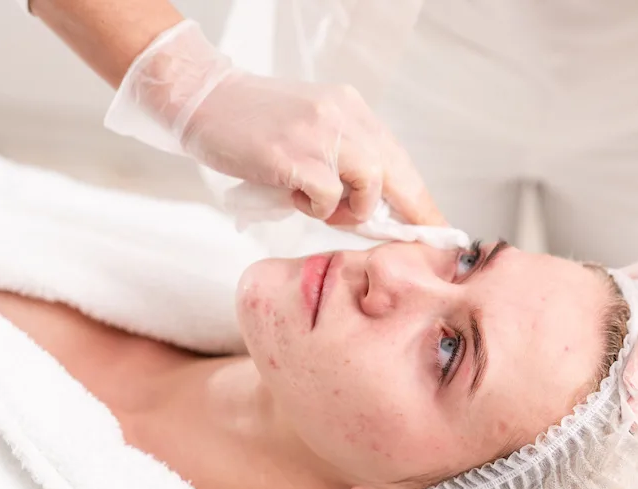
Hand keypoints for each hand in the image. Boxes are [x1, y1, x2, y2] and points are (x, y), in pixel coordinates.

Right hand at [105, 20, 444, 226]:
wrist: (201, 99)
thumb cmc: (253, 126)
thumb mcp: (311, 131)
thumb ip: (343, 161)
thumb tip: (375, 210)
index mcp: (351, 109)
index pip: (399, 158)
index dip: (420, 197)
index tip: (437, 226)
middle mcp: (343, 116)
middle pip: (398, 173)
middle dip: (412, 214)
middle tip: (416, 241)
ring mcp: (320, 134)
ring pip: (370, 185)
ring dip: (350, 210)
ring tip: (319, 206)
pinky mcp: (294, 156)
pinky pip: (329, 197)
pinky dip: (316, 208)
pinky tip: (291, 195)